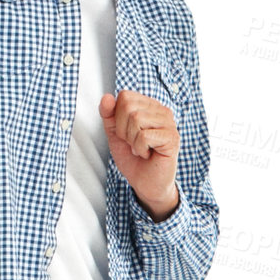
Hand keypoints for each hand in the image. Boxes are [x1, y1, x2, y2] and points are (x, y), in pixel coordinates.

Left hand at [99, 90, 178, 217]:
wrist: (146, 183)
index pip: (125, 96)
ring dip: (132, 140)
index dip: (118, 117)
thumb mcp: (115, 134)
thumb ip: (109, 115)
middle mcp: (161, 111)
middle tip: (133, 143)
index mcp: (149, 106)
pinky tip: (148, 154)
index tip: (127, 133)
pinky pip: (144, 136)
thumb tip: (107, 97)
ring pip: (136, 119)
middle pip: (129, 106)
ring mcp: (169, 124)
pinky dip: (140, 149)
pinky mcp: (172, 138)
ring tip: (141, 148)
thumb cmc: (134, 159)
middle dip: (124, 129)